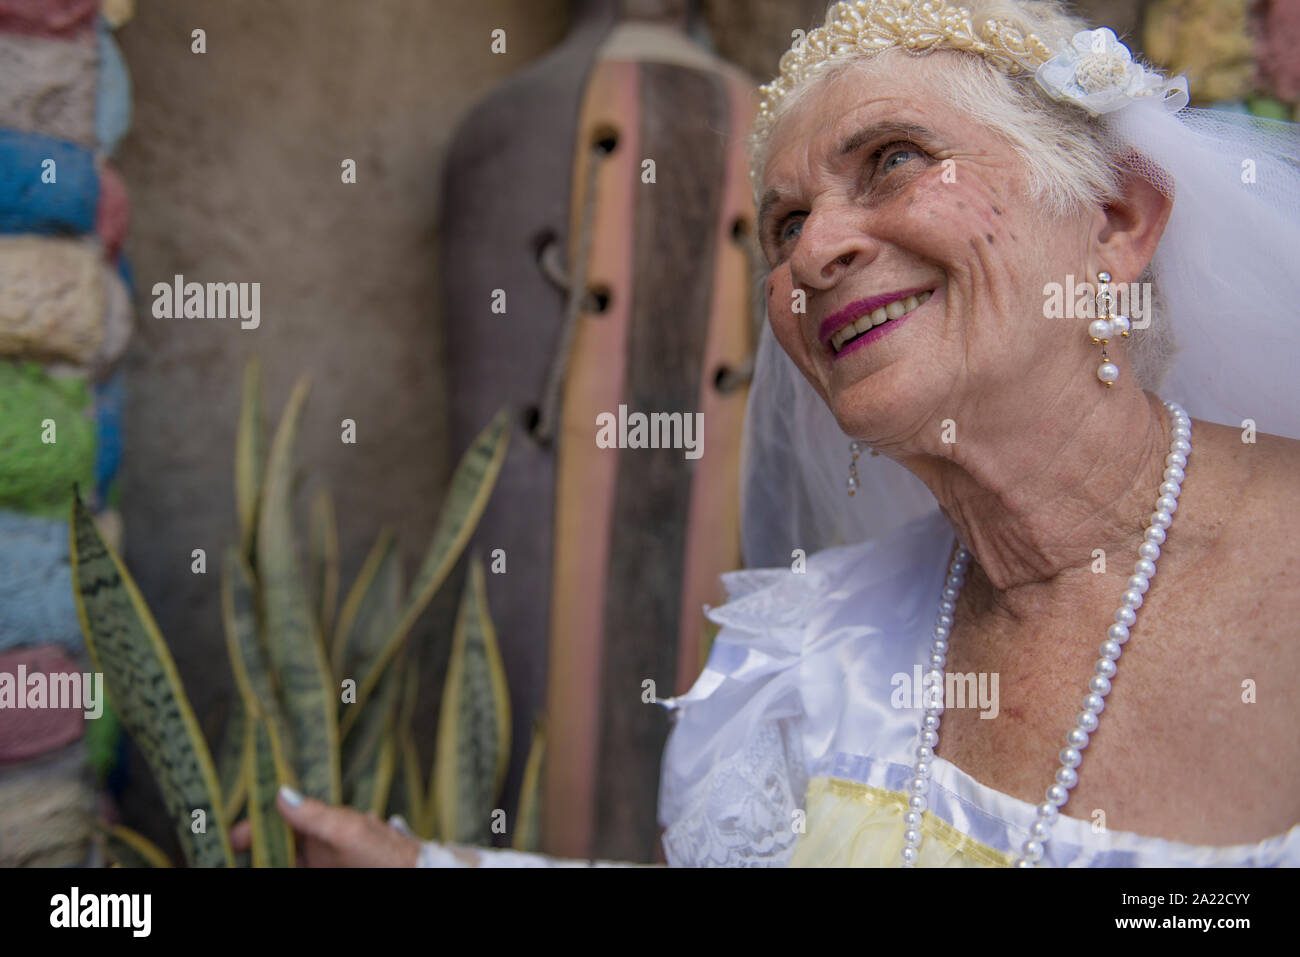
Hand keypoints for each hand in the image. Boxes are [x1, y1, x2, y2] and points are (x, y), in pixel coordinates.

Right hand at [229, 787, 421, 866]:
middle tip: (228, 858)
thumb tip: (280, 792)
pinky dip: (280, 864)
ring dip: (266, 861)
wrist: (413, 878)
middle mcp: (316, 846)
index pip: (277, 822)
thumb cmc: (385, 854)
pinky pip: (296, 868)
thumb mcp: (349, 831)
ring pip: (282, 860)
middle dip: (253, 851)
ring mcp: (320, 865)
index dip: (252, 829)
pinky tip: (267, 866)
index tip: (229, 840)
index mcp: (321, 825)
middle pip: (274, 846)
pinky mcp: (320, 874)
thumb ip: (315, 814)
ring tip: (237, 862)